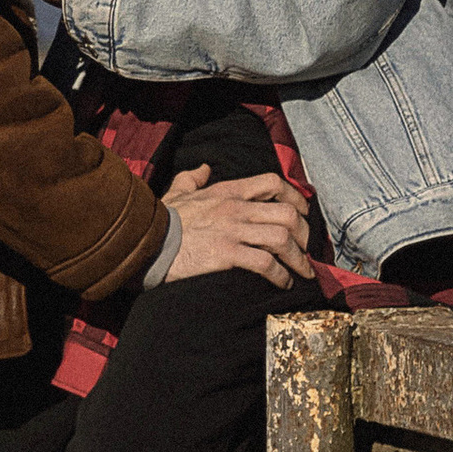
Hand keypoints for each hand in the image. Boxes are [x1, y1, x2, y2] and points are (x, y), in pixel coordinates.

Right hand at [161, 165, 313, 288]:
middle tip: (306, 250)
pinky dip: (280, 275)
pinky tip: (282, 283)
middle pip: (287, 213)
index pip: (273, 183)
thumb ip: (193, 178)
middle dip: (304, 234)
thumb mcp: (178, 191)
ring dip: (297, 258)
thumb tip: (203, 168)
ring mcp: (232, 231)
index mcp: (228, 191)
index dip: (295, 197)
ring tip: (301, 272)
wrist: (147, 241)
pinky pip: (265, 263)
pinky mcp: (227, 254)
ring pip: (282, 238)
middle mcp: (236, 208)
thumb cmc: (163, 219)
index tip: (303, 214)